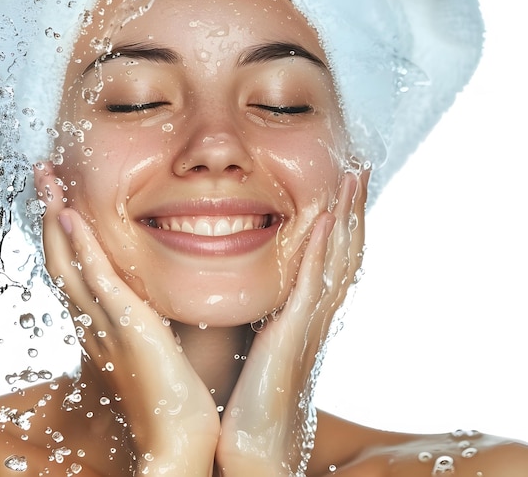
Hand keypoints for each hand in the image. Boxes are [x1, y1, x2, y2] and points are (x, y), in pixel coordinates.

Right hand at [35, 163, 219, 475]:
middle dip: (49, 215)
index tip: (60, 198)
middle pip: (59, 259)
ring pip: (68, 262)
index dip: (62, 234)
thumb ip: (143, 322)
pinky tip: (70, 217)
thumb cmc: (171, 398)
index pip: (73, 271)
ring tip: (47, 180)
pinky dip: (81, 247)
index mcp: (100, 327)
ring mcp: (105, 323)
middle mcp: (92, 323)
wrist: (178, 440)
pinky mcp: (127, 325)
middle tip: (43, 176)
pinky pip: (97, 280)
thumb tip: (150, 302)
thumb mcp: (151, 349)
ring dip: (55, 218)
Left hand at [216, 170, 368, 476]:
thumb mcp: (261, 338)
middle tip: (359, 170)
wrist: (253, 442)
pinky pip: (313, 285)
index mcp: (307, 312)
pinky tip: (323, 222)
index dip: (343, 220)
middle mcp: (317, 313)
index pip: (334, 256)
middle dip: (354, 210)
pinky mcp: (294, 334)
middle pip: (346, 251)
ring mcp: (310, 322)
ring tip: (352, 181)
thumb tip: (258, 286)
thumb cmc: (251, 393)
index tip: (345, 184)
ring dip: (347, 219)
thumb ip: (267, 309)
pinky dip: (321, 252)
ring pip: (339, 261)